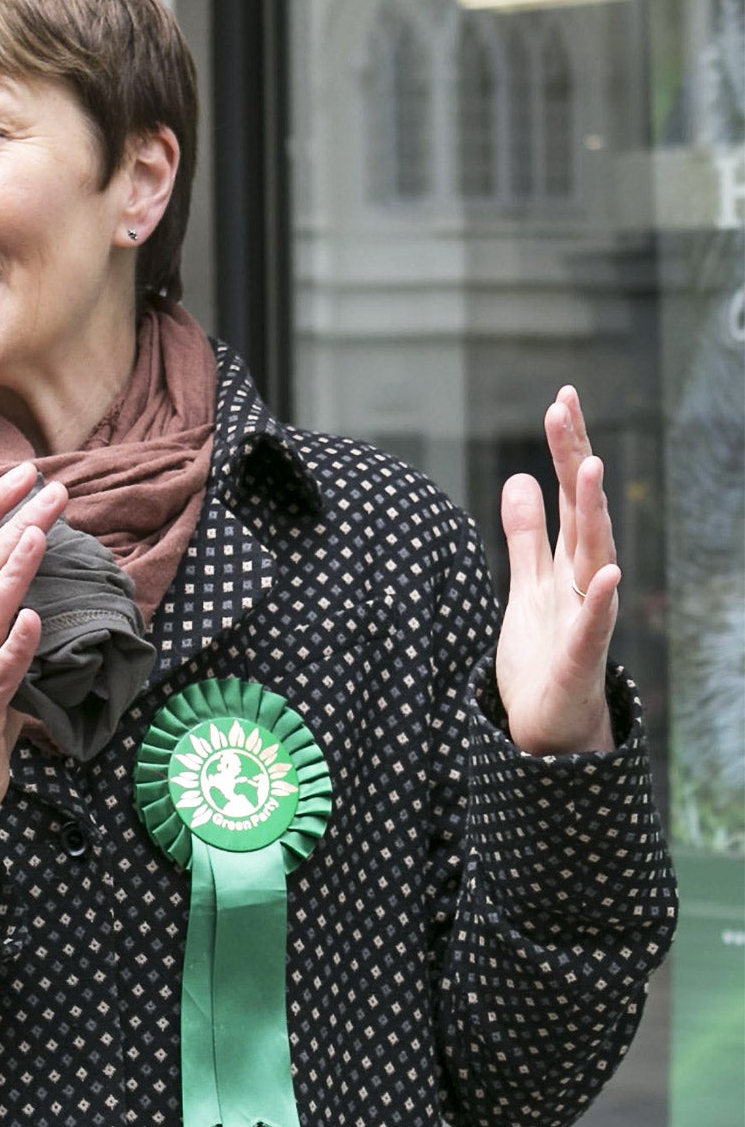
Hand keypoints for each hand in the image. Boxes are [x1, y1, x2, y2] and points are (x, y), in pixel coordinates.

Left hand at [495, 386, 618, 754]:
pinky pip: (593, 626)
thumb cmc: (544, 654)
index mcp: (568, 562)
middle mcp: (583, 581)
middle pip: (584, 511)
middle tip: (566, 408)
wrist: (550, 728)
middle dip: (576, 460)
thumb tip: (519, 479)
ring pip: (593, 557)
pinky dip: (600, 600)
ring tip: (590, 467)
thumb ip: (525, 536)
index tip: (561, 398)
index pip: (569, 495)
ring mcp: (586, 617)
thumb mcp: (526, 585)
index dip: (565, 448)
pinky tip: (607, 573)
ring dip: (592, 512)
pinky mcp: (579, 659)